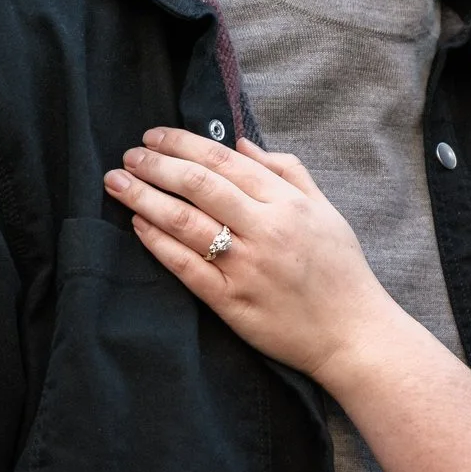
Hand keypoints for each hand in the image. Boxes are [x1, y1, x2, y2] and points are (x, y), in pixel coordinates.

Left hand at [103, 126, 406, 383]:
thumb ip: (286, 171)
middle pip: (199, 185)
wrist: (353, 335)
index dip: (183, 144)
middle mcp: (266, 230)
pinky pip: (186, 267)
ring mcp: (247, 267)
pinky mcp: (232, 302)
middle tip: (127, 156)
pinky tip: (138, 224)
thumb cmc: (340, 271)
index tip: (153, 137)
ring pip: (185, 222)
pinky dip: (158, 243)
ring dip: (145, 198)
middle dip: (156, 165)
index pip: (224, 161)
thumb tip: (241, 142)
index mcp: (288, 203)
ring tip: (116, 183)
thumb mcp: (325, 210)